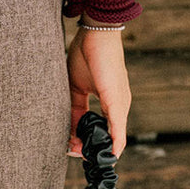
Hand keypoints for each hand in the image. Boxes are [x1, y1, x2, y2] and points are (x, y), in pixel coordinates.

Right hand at [66, 25, 130, 158]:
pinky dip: (113, 144)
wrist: (97, 33)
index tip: (71, 145)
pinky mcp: (117, 102)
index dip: (85, 139)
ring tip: (80, 153)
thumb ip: (75, 106)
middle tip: (72, 150)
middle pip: (108, 136)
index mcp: (110, 101)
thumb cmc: (87, 54)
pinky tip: (108, 155)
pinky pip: (118, 129)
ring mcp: (120, 104)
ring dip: (98, 148)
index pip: (100, 128)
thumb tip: (69, 126)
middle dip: (90, 146)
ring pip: (115, 137)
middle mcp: (118, 105)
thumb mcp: (76, 85)